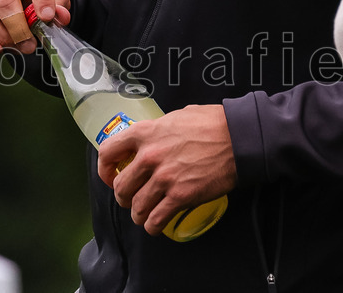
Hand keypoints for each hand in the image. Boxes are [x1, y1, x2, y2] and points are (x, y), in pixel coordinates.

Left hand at [97, 104, 236, 234]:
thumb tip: (151, 138)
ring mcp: (164, 178)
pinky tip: (156, 224)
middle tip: (132, 198)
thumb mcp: (177, 116)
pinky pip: (155, 220)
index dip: (104, 168)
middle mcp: (150, 156)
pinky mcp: (180, 196)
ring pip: (136, 207)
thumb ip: (159, 130)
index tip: (109, 176)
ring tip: (145, 213)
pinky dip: (153, 226)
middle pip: (120, 186)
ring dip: (139, 214)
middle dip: (124, 196)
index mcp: (146, 132)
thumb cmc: (212, 123)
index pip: (108, 151)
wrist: (238, 137)